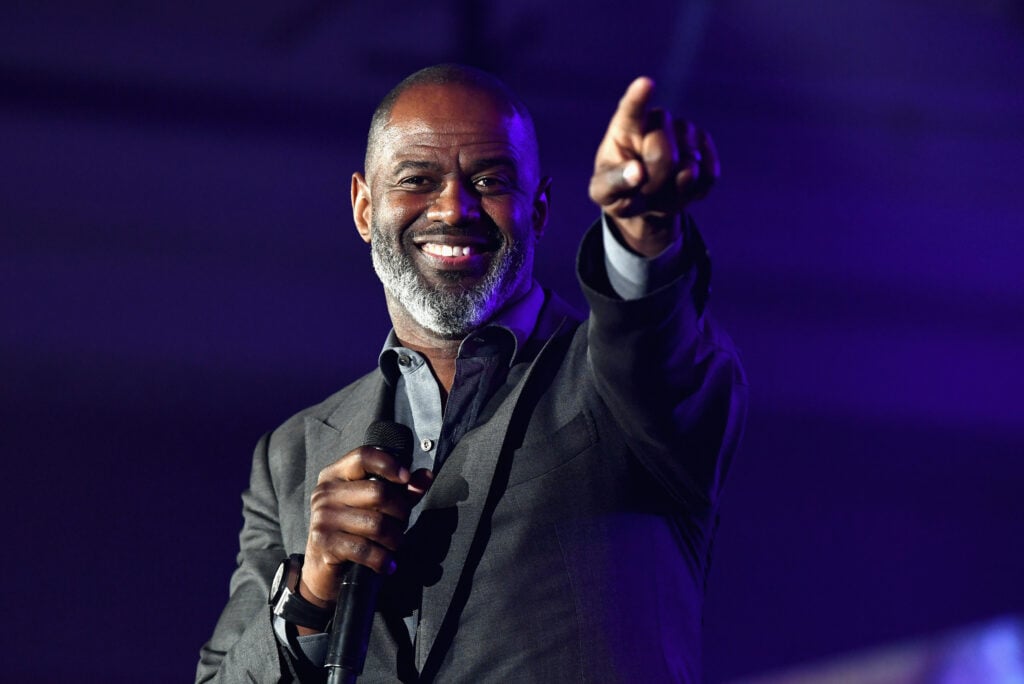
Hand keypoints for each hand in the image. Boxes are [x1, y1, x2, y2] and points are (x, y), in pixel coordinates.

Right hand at [300, 446, 432, 607]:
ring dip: (395, 538)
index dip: (389, 464)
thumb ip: (401, 490)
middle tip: (402, 524)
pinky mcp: (324, 542)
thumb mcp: (376, 505)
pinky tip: (387, 564)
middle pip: (378, 492)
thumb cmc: (353, 529)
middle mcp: (326, 492)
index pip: (363, 456)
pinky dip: (382, 559)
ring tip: (395, 543)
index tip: (406, 478)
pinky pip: (365, 549)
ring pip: (376, 523)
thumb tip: (425, 476)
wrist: (321, 567)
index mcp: (336, 475)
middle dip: (400, 512)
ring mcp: (323, 517)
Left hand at [589, 76, 718, 256]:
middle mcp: (659, 122)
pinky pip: (708, 176)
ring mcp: (686, 133)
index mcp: (626, 126)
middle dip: (654, 179)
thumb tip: (636, 172)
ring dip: (675, 189)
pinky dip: (694, 193)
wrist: (645, 204)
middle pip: (662, 151)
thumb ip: (613, 182)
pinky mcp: (706, 150)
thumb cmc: (619, 192)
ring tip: (660, 190)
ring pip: (690, 166)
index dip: (639, 97)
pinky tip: (681, 190)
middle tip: (643, 188)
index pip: (632, 109)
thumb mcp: (604, 192)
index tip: (645, 84)